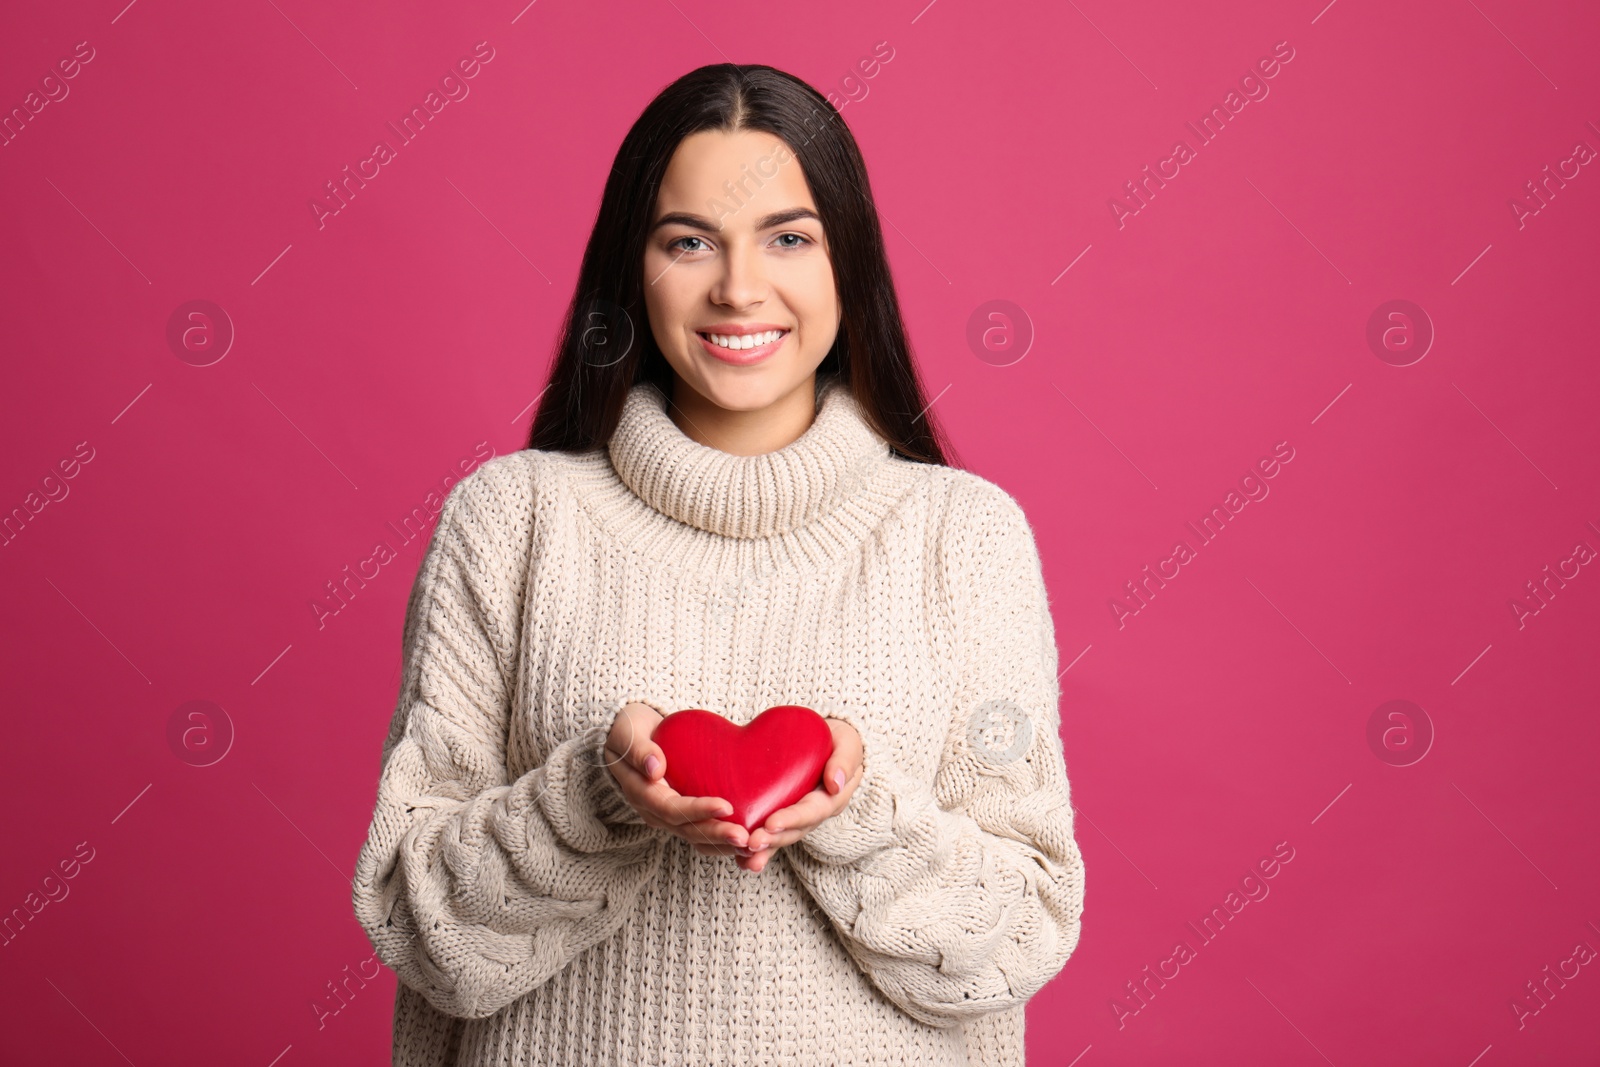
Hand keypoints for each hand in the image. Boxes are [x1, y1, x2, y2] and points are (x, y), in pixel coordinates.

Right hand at [603, 702, 749, 851]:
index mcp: (641, 793)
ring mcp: (667, 816)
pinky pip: (702, 832)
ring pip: (696, 837)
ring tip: (750, 846)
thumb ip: (639, 750)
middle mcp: (654, 811)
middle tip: (745, 837)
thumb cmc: (629, 730)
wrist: (630, 736)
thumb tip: (655, 769)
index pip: (671, 808)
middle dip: (716, 834)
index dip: (698, 810)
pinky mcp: (681, 815)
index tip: (726, 806)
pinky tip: (745, 842)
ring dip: (722, 844)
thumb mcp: (627, 733)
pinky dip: (721, 840)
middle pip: (687, 830)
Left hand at [702, 717, 863, 873]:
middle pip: (795, 831)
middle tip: (752, 844)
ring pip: (781, 838)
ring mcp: (798, 818)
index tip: (771, 824)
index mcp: (832, 798)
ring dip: (764, 850)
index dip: (792, 818)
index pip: (812, 811)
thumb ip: (844, 761)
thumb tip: (835, 784)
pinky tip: (739, 859)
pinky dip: (756, 850)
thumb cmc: (838, 740)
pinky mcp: (782, 815)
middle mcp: (815, 814)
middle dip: (773, 840)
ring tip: (745, 859)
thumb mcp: (848, 743)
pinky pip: (770, 834)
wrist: (828, 740)